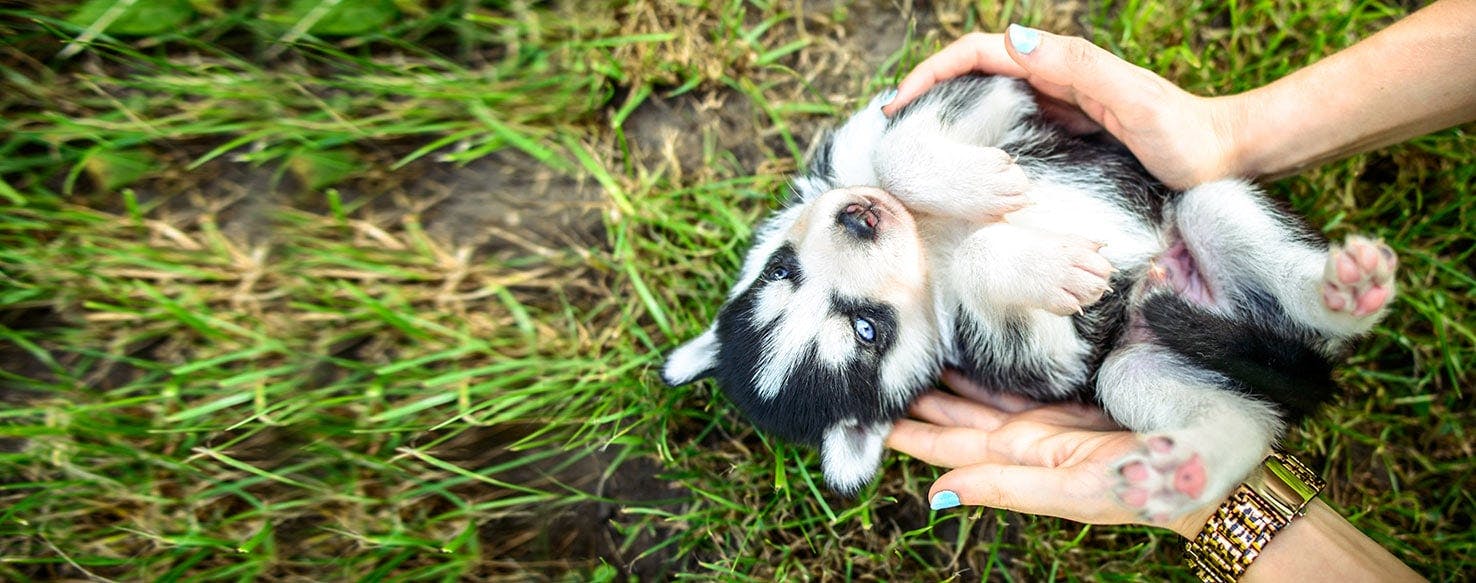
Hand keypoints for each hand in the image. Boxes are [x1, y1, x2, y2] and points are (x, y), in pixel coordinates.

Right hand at [882, 26, 1246, 189]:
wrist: (1224, 156)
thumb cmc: (1184, 135)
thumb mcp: (1133, 101)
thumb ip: (1080, 68)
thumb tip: (1016, 42)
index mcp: (1062, 63)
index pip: (981, 51)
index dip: (934, 71)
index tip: (901, 102)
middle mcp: (1056, 77)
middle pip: (975, 71)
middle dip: (929, 91)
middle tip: (894, 130)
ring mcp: (1060, 104)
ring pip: (988, 99)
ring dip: (949, 115)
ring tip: (916, 148)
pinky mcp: (1067, 129)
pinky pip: (1010, 127)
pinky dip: (979, 139)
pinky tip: (966, 166)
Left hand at [885, 371, 1214, 537]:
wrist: (1208, 471)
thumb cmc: (1144, 487)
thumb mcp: (1073, 491)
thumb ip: (1005, 489)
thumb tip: (937, 496)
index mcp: (1016, 460)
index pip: (943, 444)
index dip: (902, 431)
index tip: (858, 413)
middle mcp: (1022, 436)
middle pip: (952, 414)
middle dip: (912, 396)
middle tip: (868, 369)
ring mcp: (1045, 413)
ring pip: (978, 391)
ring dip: (942, 376)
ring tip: (905, 353)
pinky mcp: (1070, 393)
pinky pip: (1016, 375)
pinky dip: (986, 363)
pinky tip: (962, 347)